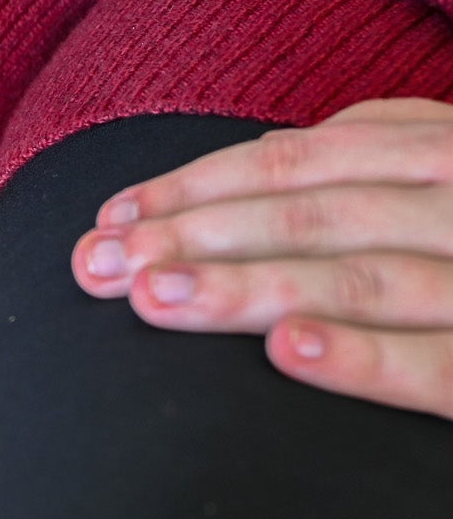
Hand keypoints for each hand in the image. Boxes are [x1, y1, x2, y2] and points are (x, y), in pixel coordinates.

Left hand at [74, 99, 452, 419]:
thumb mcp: (451, 176)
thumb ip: (381, 158)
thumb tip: (261, 161)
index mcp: (447, 153)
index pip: (300, 163)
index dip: (197, 188)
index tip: (111, 219)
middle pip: (314, 219)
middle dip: (195, 237)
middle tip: (100, 264)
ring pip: (364, 280)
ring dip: (250, 287)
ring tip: (152, 298)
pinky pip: (442, 365)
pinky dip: (365, 355)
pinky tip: (287, 351)